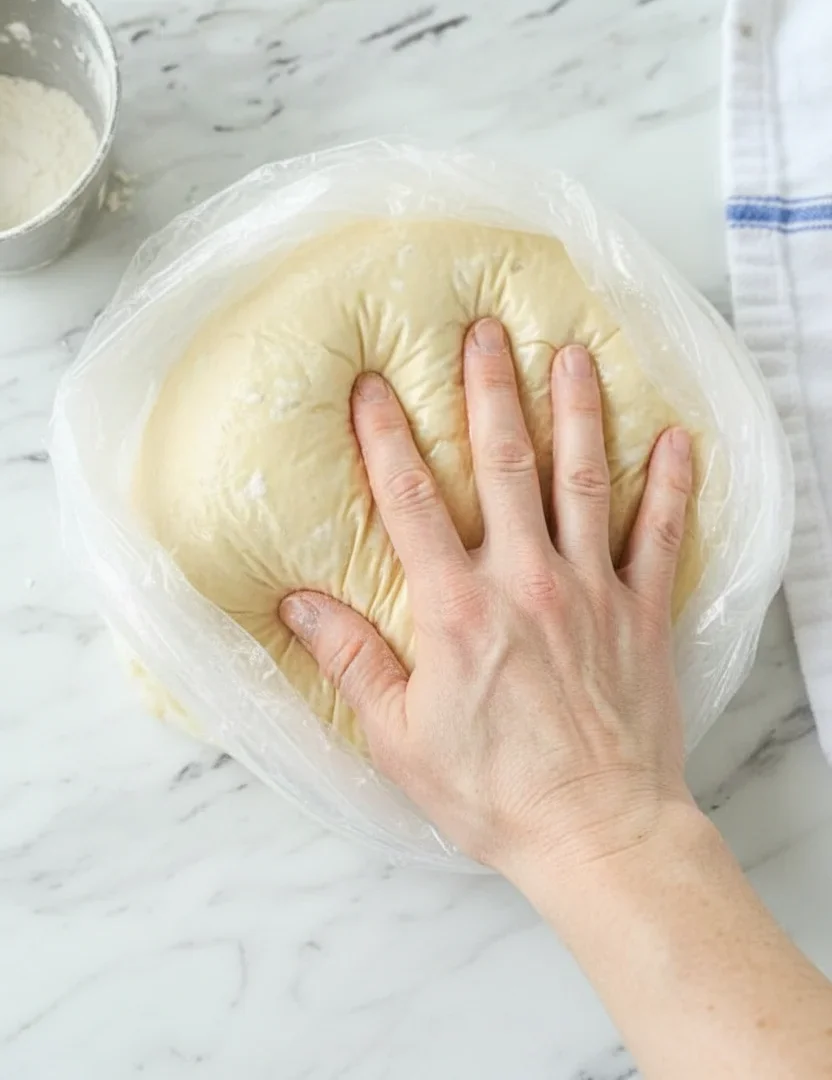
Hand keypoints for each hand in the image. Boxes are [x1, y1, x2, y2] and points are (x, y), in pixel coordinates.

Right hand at [280, 318, 695, 881]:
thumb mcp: (399, 737)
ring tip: (571, 354)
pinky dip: (670, 485)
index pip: (412, 501)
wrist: (596, 832)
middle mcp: (525, 581)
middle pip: (505, 465)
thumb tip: (297, 603)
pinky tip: (676, 438)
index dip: (388, 436)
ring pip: (583, 480)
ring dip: (577, 411)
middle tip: (485, 332)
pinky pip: (660, 535)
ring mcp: (591, 591)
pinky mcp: (641, 613)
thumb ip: (352, 660)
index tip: (374, 385)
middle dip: (490, 391)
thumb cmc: (494, 792)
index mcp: (457, 609)